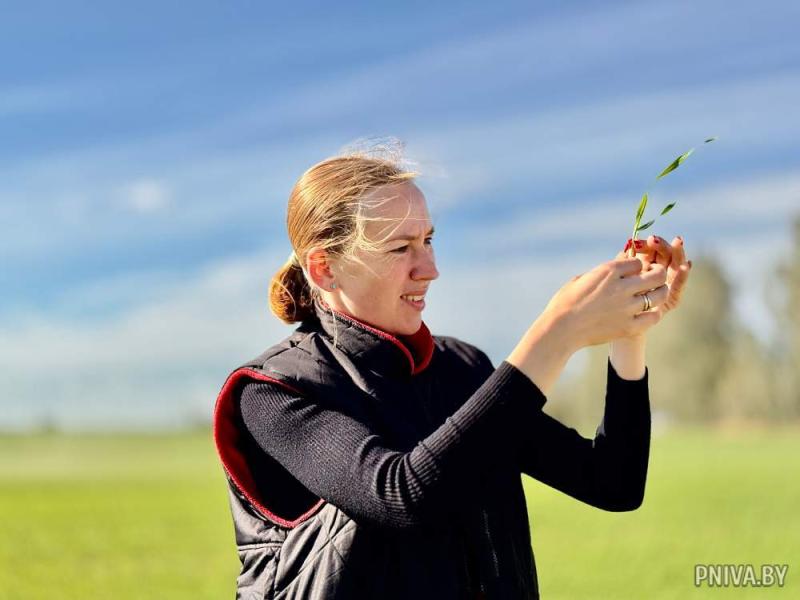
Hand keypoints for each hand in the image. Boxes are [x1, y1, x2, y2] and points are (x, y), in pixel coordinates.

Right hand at [543, 255, 668, 348]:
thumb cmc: (565, 303)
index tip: (635, 271)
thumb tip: (615, 270)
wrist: (560, 329)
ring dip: (660, 292)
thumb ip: (602, 273)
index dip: (637, 266)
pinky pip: (653, 317)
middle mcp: (621, 287)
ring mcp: (627, 307)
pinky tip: (648, 313)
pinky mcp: (629, 326)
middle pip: (656, 275)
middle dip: (657, 274)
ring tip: (656, 295)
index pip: (637, 262)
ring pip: (660, 295)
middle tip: (655, 278)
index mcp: (608, 271)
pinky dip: (654, 313)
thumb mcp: (581, 279)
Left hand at [619, 234, 692, 318]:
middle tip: (655, 239)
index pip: (648, 250)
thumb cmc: (608, 301)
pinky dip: (682, 276)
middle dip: (661, 245)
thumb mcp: (614, 280)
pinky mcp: (671, 300)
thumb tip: (627, 247)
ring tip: (678, 242)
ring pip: (675, 266)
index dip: (647, 243)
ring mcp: (664, 286)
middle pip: (663, 255)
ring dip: (677, 253)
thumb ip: (621, 265)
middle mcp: (654, 275)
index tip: (642, 238)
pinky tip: (686, 266)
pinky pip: (678, 287)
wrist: (612, 325)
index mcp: (640, 267)